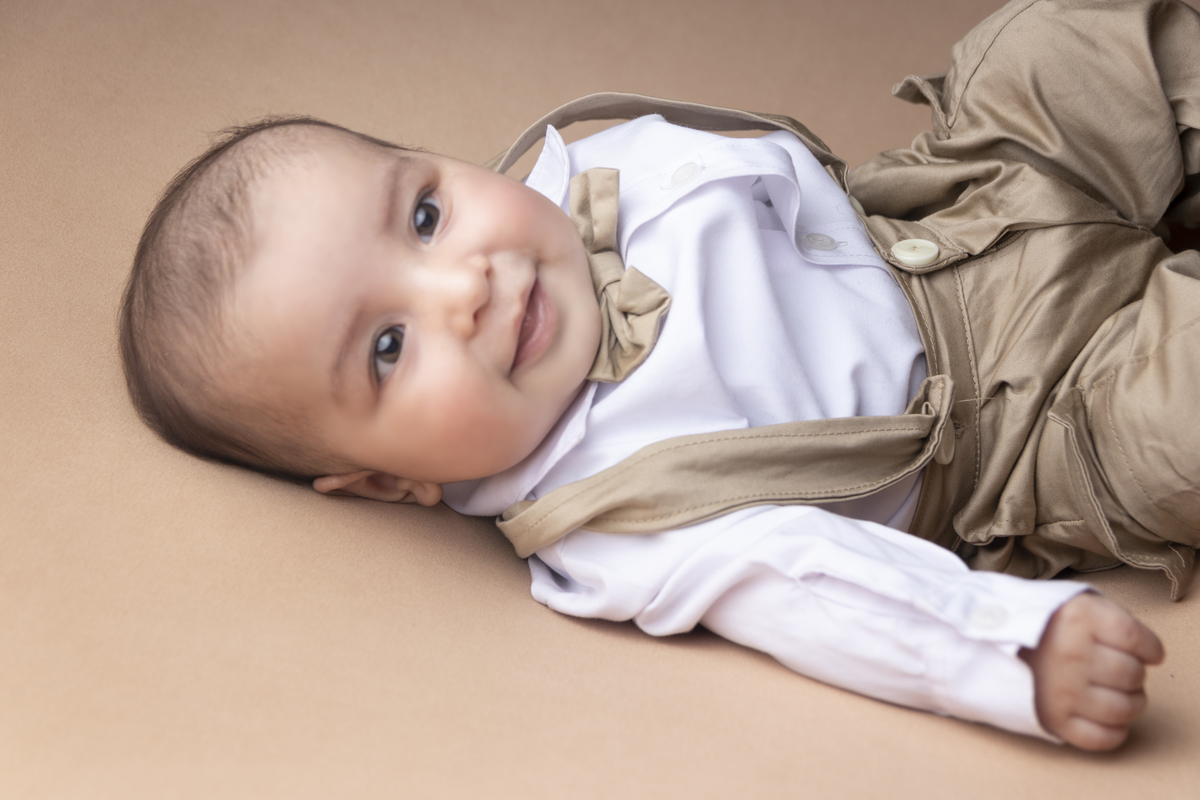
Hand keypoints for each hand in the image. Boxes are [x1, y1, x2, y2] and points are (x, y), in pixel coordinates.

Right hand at [1020, 592, 1164, 749]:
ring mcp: (1062, 689)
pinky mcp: (1054, 718)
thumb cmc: (1035, 623)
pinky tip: (1107, 717)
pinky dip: (1114, 731)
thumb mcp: (1070, 601)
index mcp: (1078, 618)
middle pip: (1133, 675)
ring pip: (1125, 708)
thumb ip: (1108, 617)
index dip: (1151, 649)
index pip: (1139, 640)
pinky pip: (1102, 737)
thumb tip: (1143, 648)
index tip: (1148, 652)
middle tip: (1120, 670)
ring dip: (1130, 703)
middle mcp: (1072, 654)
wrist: (982, 642)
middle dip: (1135, 674)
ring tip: (1117, 694)